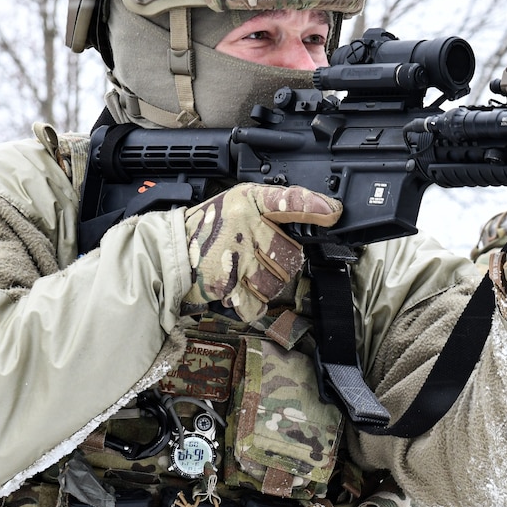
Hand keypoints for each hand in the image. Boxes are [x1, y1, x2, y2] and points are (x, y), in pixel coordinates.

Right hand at [183, 183, 341, 321]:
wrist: (172, 250)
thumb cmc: (212, 225)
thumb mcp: (242, 201)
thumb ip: (281, 204)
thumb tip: (326, 210)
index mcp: (248, 203)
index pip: (286, 201)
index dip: (312, 205)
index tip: (334, 212)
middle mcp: (242, 228)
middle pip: (290, 256)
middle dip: (284, 263)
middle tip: (264, 257)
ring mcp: (233, 258)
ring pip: (276, 283)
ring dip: (269, 285)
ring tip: (250, 274)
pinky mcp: (224, 285)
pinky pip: (256, 305)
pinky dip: (254, 305)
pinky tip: (244, 292)